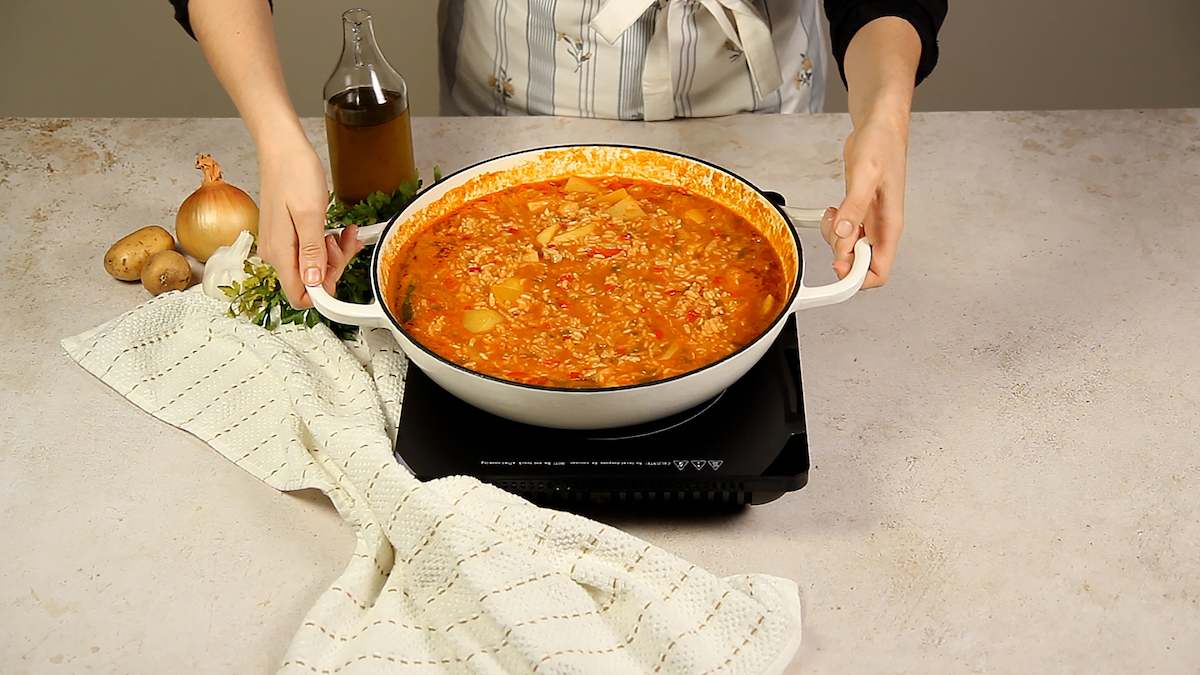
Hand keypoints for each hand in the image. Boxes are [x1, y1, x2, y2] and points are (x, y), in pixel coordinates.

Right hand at [256, 138, 361, 307]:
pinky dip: (327, 243)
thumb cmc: (295, 174)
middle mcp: (276, 253)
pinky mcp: (287, 234)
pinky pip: (310, 250)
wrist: (283, 148)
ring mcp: (280, 244)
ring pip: (313, 265)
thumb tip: (314, 283)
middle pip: (309, 281)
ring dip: (334, 253)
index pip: (299, 295)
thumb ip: (312, 252)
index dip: (325, 290)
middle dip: (334, 266)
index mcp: (279, 253)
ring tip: (344, 232)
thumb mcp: (310, 215)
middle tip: (345, 242)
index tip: (341, 268)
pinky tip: (338, 230)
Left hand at [820, 114, 907, 287]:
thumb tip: (844, 234)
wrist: (879, 125)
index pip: (880, 272)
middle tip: (834, 230)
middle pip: (860, 264)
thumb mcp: (865, 175)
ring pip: (849, 249)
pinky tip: (833, 210)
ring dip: (834, 239)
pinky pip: (843, 232)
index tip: (839, 264)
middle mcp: (881, 227)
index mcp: (890, 226)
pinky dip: (832, 227)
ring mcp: (869, 220)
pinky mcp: (858, 210)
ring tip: (834, 214)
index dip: (858, 277)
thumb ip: (854, 206)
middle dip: (841, 254)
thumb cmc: (882, 145)